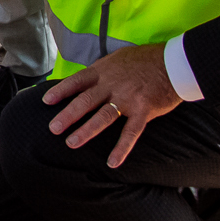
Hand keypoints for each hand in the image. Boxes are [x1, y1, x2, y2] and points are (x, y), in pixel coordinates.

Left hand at [41, 43, 183, 167]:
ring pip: (102, 117)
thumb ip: (103, 70)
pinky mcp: (143, 110)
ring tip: (71, 143)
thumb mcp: (118, 58)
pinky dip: (122, 148)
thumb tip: (88, 78)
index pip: (77, 81)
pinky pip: (131, 132)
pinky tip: (113, 162)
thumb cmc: (146, 59)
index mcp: (104, 70)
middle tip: (53, 128)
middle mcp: (112, 84)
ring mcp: (127, 98)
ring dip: (86, 131)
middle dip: (67, 115)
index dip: (61, 91)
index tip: (46, 101)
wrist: (173, 62)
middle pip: (85, 101)